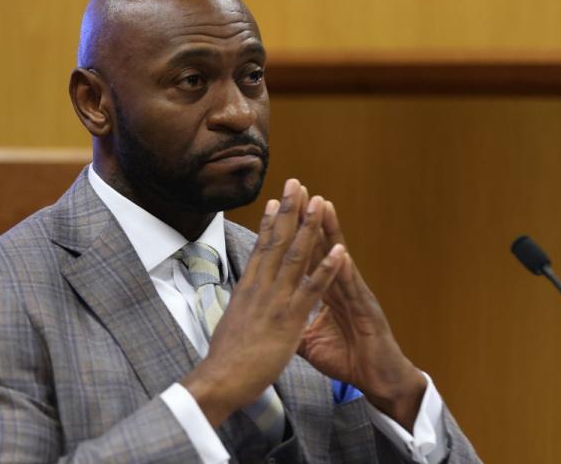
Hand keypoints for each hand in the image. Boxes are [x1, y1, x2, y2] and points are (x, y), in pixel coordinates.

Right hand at [182, 179, 345, 426]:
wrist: (221, 378)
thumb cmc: (225, 358)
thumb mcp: (231, 323)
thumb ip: (241, 308)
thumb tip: (239, 302)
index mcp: (248, 288)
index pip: (261, 247)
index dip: (271, 223)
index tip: (278, 200)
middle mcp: (260, 287)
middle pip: (277, 241)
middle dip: (290, 211)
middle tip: (298, 183)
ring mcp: (275, 300)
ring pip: (295, 256)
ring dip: (310, 228)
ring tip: (320, 203)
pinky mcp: (290, 318)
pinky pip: (313, 289)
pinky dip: (327, 269)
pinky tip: (339, 252)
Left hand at [297, 201, 426, 429]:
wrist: (378, 379)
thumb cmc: (348, 358)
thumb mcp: (308, 342)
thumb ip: (291, 326)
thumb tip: (269, 321)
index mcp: (324, 291)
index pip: (304, 255)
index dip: (291, 233)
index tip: (276, 208)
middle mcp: (340, 287)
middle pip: (320, 247)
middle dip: (308, 219)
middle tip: (298, 191)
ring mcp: (356, 296)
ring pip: (339, 259)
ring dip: (332, 234)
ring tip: (323, 207)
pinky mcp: (368, 312)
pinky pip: (355, 290)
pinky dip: (347, 272)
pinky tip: (342, 254)